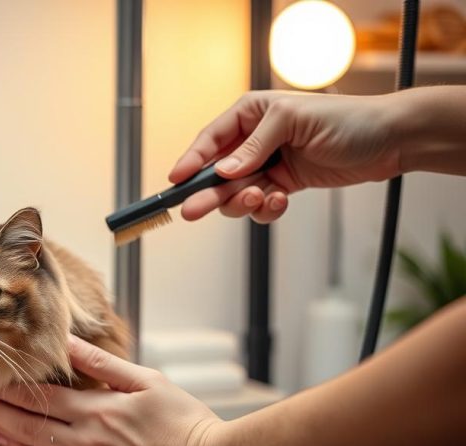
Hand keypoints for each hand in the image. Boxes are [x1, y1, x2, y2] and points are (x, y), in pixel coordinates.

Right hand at [171, 90, 400, 223]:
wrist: (389, 141)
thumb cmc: (347, 119)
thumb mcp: (293, 122)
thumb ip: (254, 146)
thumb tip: (225, 169)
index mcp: (251, 113)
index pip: (211, 139)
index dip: (191, 161)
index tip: (176, 181)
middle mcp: (254, 139)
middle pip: (217, 173)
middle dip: (208, 192)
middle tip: (193, 211)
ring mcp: (268, 164)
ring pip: (236, 193)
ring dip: (243, 202)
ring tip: (261, 199)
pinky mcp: (283, 185)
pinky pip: (260, 205)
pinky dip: (266, 209)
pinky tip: (279, 202)